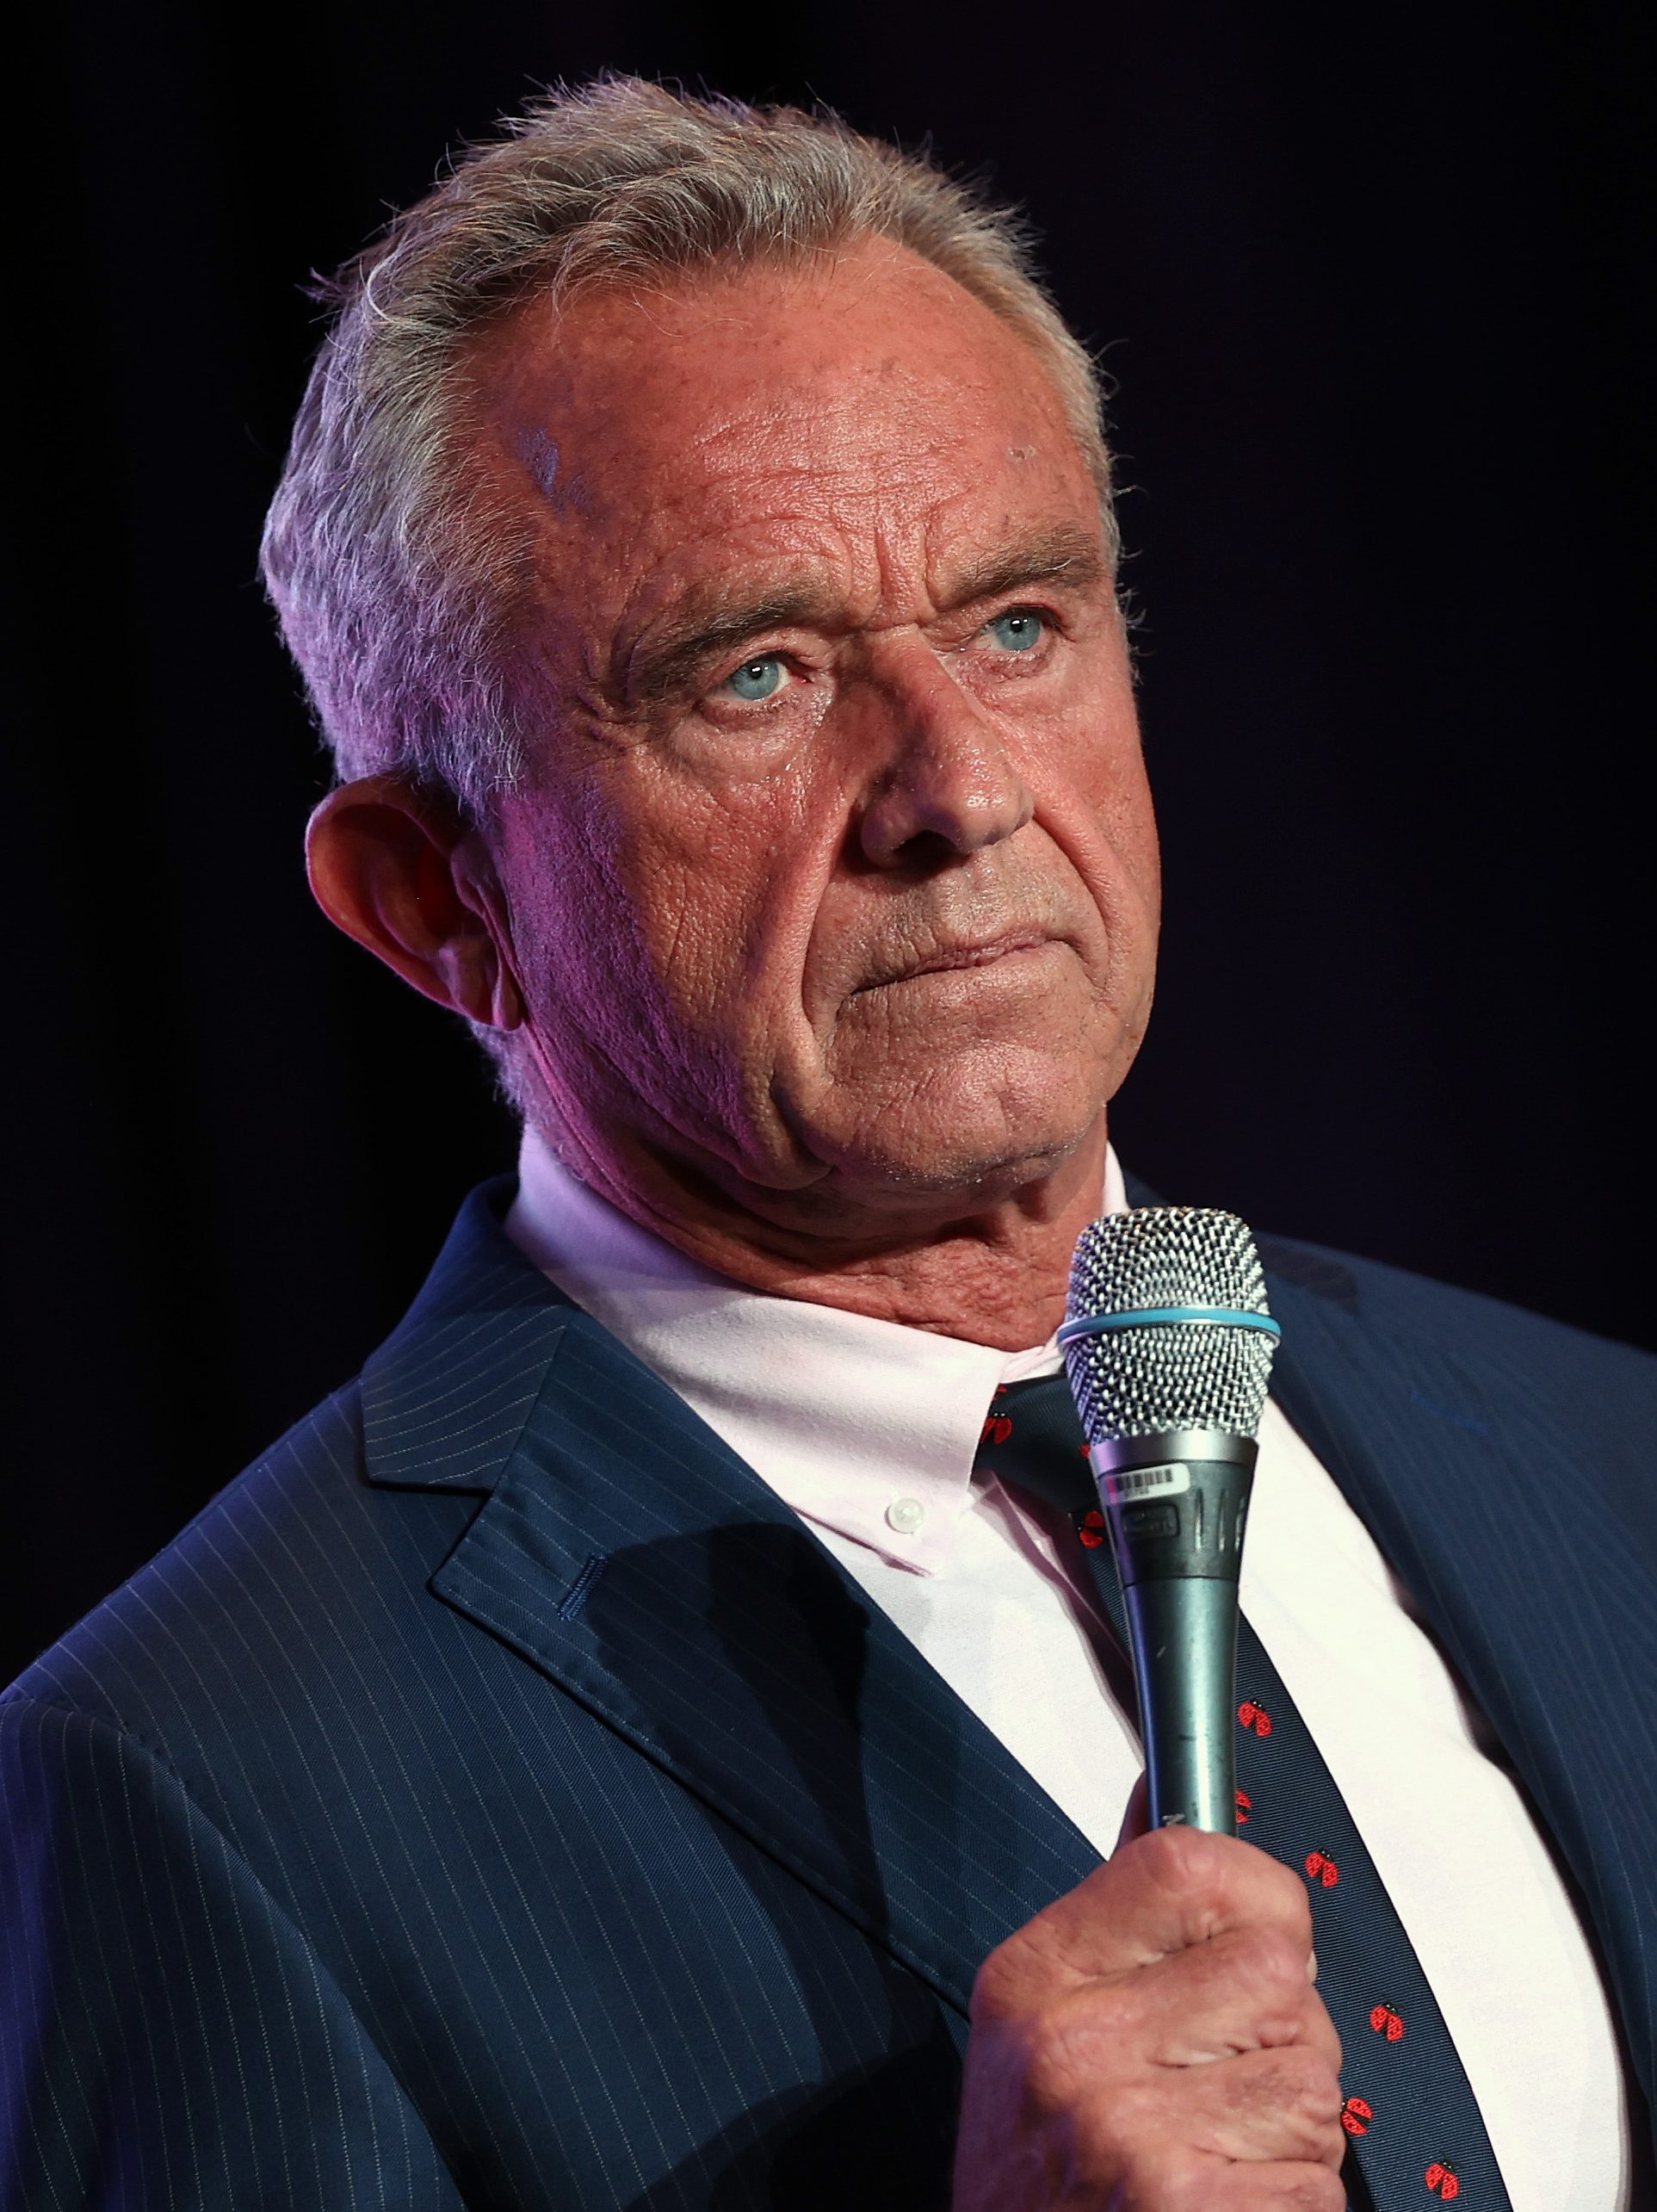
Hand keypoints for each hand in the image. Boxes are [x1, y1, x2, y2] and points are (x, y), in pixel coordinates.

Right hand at [952, 1814, 1345, 2209]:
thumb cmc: (1036, 2181)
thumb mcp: (1035, 2026)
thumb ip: (1116, 1919)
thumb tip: (1169, 1802)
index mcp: (1037, 1979)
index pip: (1188, 1863)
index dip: (1256, 1892)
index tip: (1258, 1925)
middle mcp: (1076, 2047)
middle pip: (1278, 1973)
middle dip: (1284, 2034)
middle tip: (1224, 2081)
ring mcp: (1135, 2136)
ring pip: (1315, 2083)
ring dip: (1294, 2131)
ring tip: (1216, 2155)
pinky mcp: (1193, 2211)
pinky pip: (1319, 2182)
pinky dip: (1293, 2203)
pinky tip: (1222, 2207)